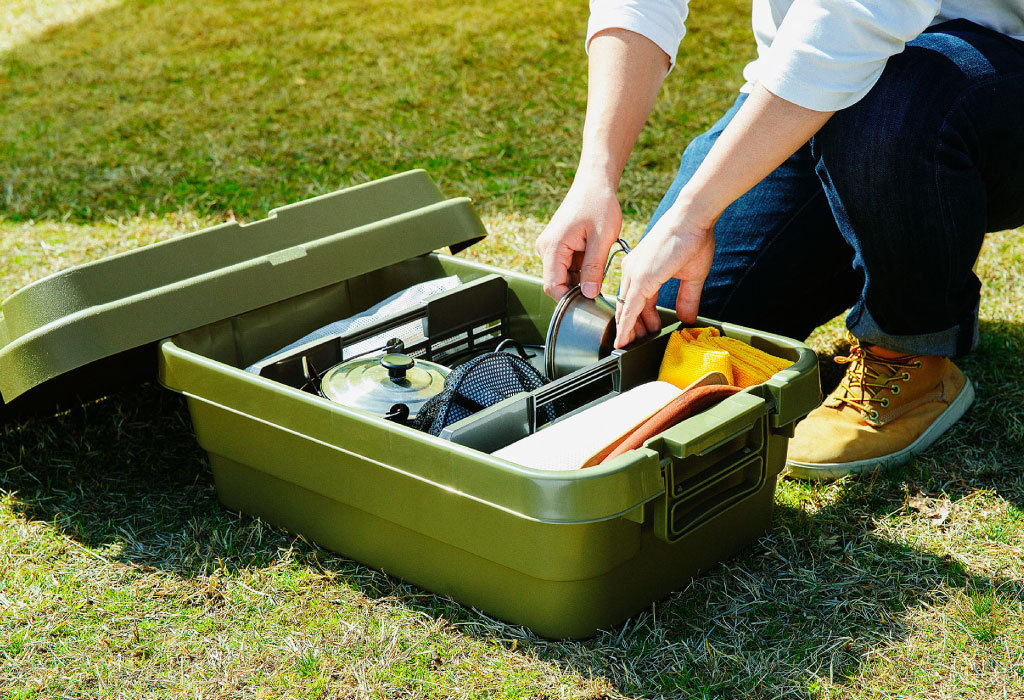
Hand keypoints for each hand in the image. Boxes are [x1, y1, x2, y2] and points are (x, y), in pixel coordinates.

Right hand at [536, 177, 621, 299]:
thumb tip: (589, 295)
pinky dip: (581, 268)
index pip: (553, 287)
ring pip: (564, 275)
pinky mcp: (557, 245)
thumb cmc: (599, 204)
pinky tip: (595, 258)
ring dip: (582, 277)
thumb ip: (594, 268)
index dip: (570, 300)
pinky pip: (567, 266)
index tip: (590, 304)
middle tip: (602, 287)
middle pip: (558, 283)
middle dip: (578, 289)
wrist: (594, 183)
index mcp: (552, 247)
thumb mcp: (602, 238)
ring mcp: (550, 247)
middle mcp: (545, 248)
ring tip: (600, 264)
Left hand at [614, 200, 715, 347]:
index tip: (642, 331)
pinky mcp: (641, 278)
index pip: (635, 298)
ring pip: (625, 309)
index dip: (638, 317)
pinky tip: (624, 339)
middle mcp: (632, 269)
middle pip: (627, 305)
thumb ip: (687, 298)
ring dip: (629, 329)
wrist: (693, 218)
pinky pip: (630, 308)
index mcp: (641, 267)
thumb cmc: (693, 238)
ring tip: (633, 344)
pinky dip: (626, 325)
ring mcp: (634, 273)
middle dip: (632, 326)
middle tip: (638, 342)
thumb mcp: (691, 275)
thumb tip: (688, 318)